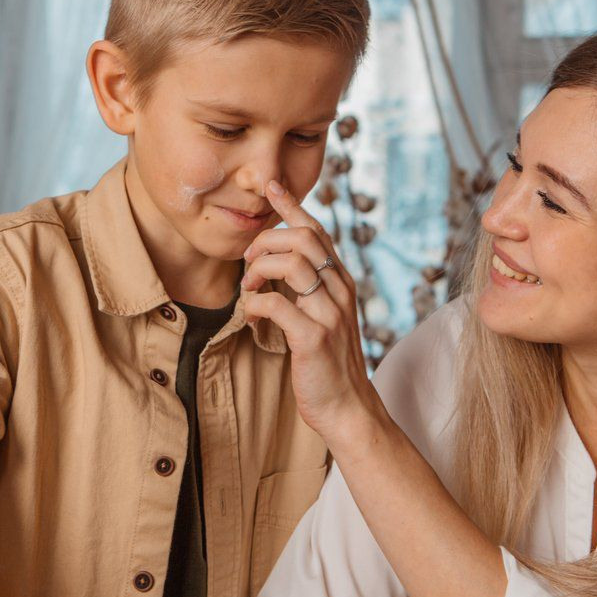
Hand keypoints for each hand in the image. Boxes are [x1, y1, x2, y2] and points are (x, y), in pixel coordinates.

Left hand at [241, 180, 384, 449]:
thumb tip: (277, 264)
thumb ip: (308, 289)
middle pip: (303, 239)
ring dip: (259, 271)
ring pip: (291, 264)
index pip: (318, 232)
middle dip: (266, 242)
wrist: (347, 408)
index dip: (293, 206)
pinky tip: (251, 318)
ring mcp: (329, 314)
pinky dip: (255, 306)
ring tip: (248, 289)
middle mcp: (340, 291)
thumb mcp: (324, 317)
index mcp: (341, 283)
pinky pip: (276, 305)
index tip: (272, 187)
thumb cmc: (328, 364)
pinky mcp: (313, 339)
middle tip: (248, 263)